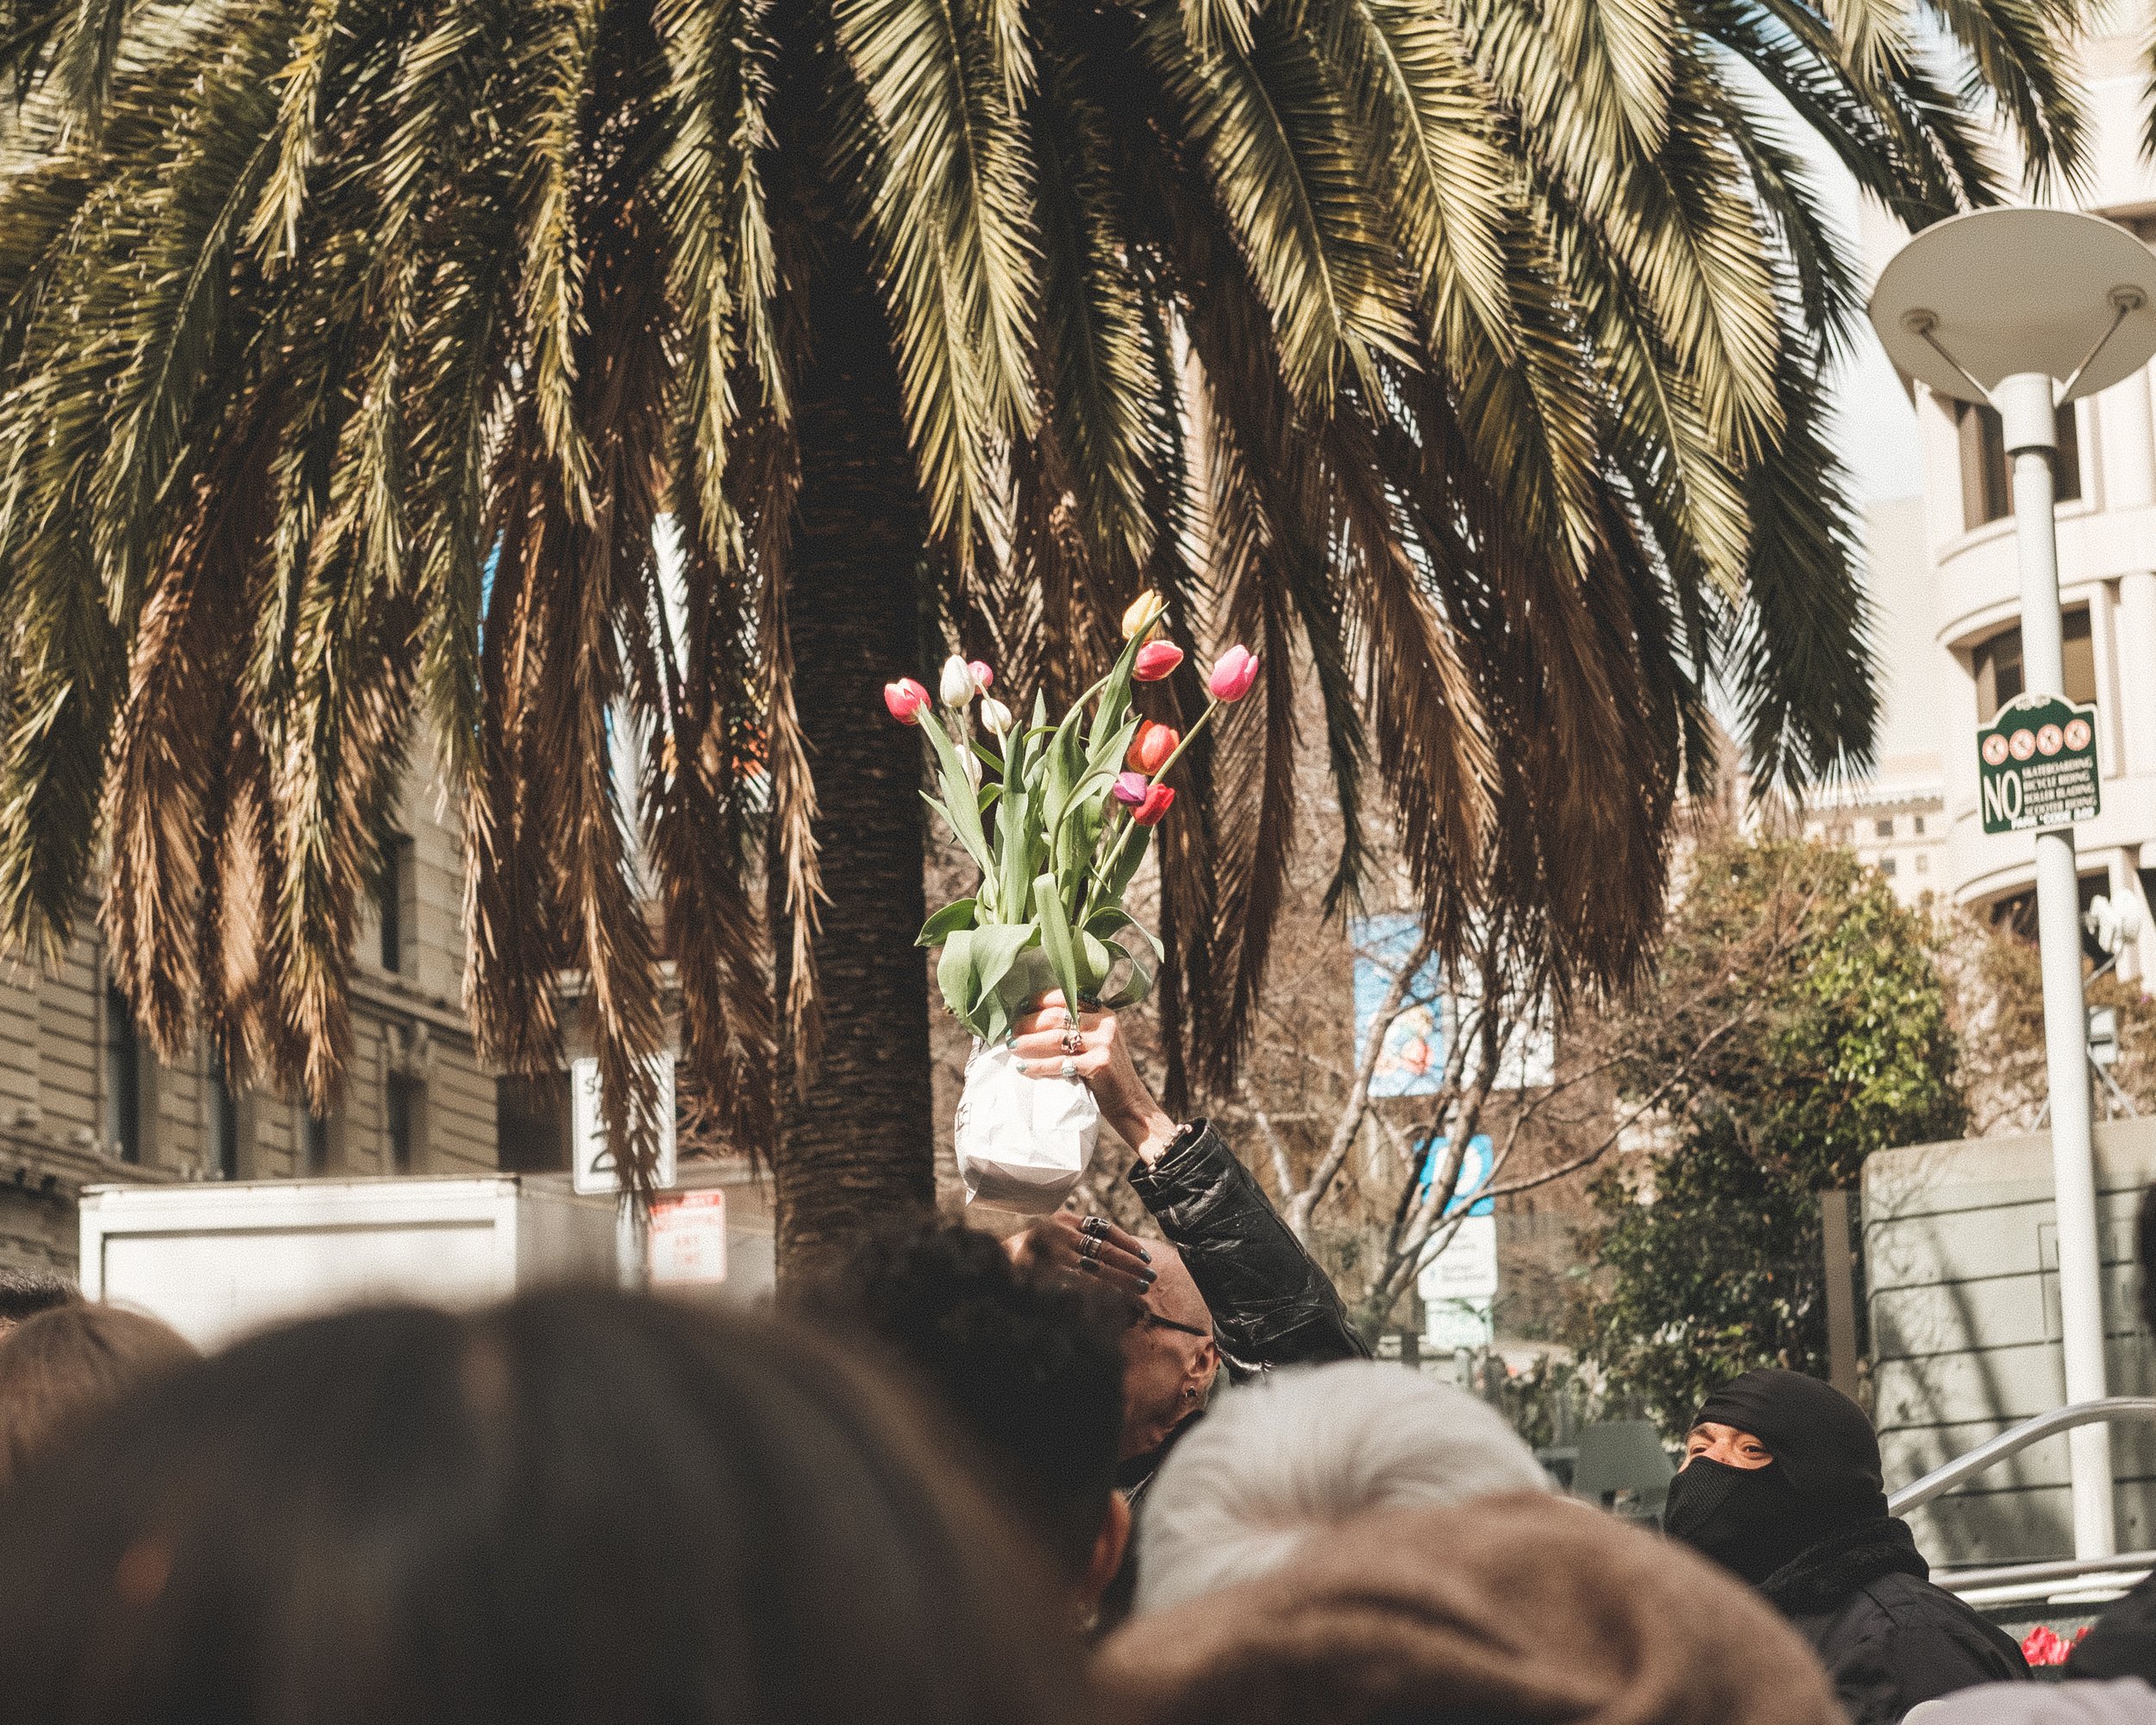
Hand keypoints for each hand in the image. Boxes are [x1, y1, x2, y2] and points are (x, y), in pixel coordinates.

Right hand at [1006, 1211, 1156, 1297]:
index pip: (1105, 1229)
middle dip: (1131, 1265)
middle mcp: (1060, 1234)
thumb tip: (1121, 1255)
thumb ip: (1081, 1239)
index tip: (1146, 1257)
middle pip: (1105, 1250)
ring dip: (1122, 1282)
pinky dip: (1101, 1296)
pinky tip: (1115, 1305)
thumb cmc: (1032, 1252)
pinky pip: (1080, 1288)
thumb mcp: (1055, 1235)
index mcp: (1065, 1220)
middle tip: (1151, 1278)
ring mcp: (1052, 1256)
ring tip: (1140, 1292)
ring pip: (1096, 1270)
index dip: (1129, 1243)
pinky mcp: (1046, 1277)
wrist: (993, 1263)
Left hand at [1009, 991, 1179, 1162]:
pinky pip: (1060, 1063)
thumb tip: (1033, 1020)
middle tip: (1011, 1032)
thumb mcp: (1097, 1041)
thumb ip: (1077, 1028)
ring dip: (1028, 1042)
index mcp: (1103, 1013)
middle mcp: (1105, 1023)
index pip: (1066, 998)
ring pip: (1056, 1038)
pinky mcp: (1099, 1063)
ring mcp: (1104, 1042)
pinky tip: (1023, 1067)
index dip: (1039, 1001)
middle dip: (1029, 1023)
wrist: (1129, 1101)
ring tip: (1011, 1047)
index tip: (1020, 1008)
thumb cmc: (1105, 1073)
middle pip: (1057, 1017)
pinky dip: (1038, 1066)